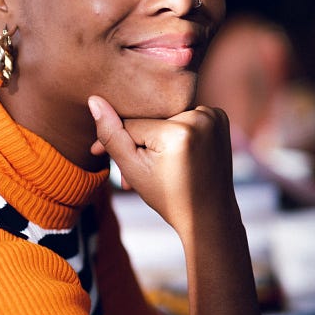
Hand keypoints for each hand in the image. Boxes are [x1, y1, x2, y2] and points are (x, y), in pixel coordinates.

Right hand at [88, 95, 234, 232]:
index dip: (121, 142)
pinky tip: (179, 153)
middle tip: (142, 165)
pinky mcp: (220, 116)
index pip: (133, 124)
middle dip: (141, 139)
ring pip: (167, 117)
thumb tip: (94, 100)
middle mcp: (200, 117)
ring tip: (160, 162)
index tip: (107, 156)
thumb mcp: (132, 169)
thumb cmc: (169, 196)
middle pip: (151, 119)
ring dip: (159, 134)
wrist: (209, 214)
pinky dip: (178, 130)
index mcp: (178, 131)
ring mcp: (214, 115)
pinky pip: (185, 116)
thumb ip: (111, 134)